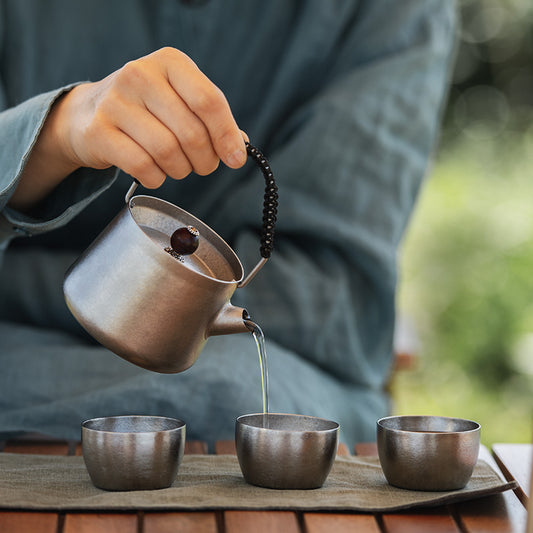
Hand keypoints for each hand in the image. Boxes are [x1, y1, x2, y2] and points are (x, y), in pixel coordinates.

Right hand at [10, 47, 246, 208]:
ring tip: (178, 167)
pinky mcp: (98, 132)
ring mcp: (115, 102)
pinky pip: (143, 167)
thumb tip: (240, 147)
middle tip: (203, 166)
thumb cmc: (147, 109)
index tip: (236, 159)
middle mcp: (140, 75)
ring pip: (168, 152)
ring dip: (181, 170)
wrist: (87, 113)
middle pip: (191, 132)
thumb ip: (211, 120)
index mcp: (169, 62)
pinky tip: (155, 173)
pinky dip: (156, 178)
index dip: (227, 136)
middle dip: (205, 160)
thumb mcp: (180, 101)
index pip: (209, 101)